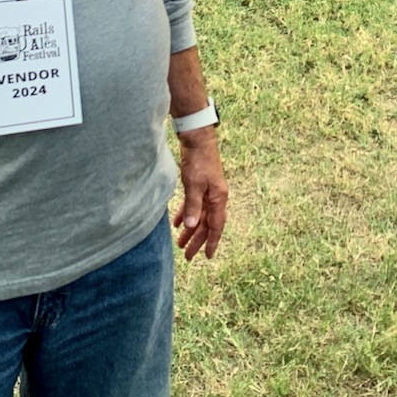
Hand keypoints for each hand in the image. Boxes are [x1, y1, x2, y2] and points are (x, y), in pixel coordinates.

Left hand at [173, 129, 227, 260]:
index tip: (208, 257)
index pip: (216, 225)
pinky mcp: (200, 185)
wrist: (197, 139)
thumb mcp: (194, 185)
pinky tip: (177, 223)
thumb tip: (193, 227)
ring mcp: (208, 191)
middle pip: (207, 223)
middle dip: (197, 240)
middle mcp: (216, 197)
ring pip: (200, 216)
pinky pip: (194, 205)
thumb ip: (194, 206)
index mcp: (218, 198)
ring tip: (180, 243)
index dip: (212, 242)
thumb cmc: (198, 162)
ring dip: (191, 230)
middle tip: (187, 255)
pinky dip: (187, 214)